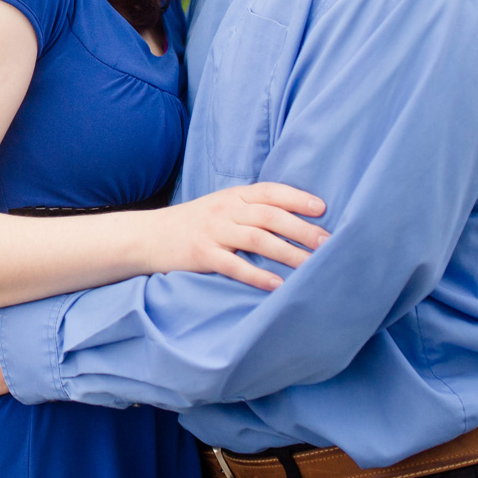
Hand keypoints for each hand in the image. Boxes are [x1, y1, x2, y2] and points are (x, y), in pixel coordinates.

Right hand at [145, 182, 328, 291]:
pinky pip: (234, 266)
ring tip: (312, 266)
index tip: (323, 208)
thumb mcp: (221, 207)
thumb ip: (251, 209)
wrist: (148, 237)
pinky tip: (277, 285)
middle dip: (302, 229)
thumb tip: (294, 219)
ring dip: (288, 253)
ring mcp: (213, 232)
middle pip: (270, 216)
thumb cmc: (193, 224)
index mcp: (233, 196)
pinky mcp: (202, 255)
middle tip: (328, 243)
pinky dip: (257, 275)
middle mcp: (225, 210)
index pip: (270, 191)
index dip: (297, 198)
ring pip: (257, 240)